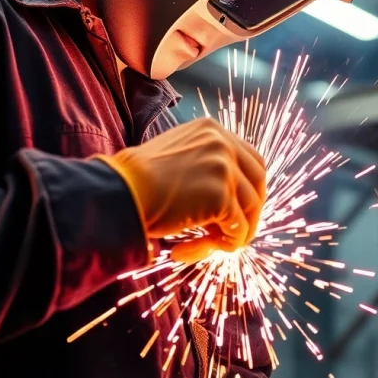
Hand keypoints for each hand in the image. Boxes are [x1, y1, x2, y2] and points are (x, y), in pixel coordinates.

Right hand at [98, 117, 266, 261]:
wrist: (118, 192)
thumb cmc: (136, 183)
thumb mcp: (176, 158)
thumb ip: (204, 166)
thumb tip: (230, 199)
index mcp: (212, 129)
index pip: (252, 160)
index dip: (252, 189)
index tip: (242, 210)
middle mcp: (223, 143)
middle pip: (259, 183)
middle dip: (251, 213)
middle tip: (232, 235)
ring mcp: (225, 168)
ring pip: (250, 211)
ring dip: (230, 234)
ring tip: (201, 245)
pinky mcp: (222, 196)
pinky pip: (238, 230)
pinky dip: (222, 245)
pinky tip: (188, 248)